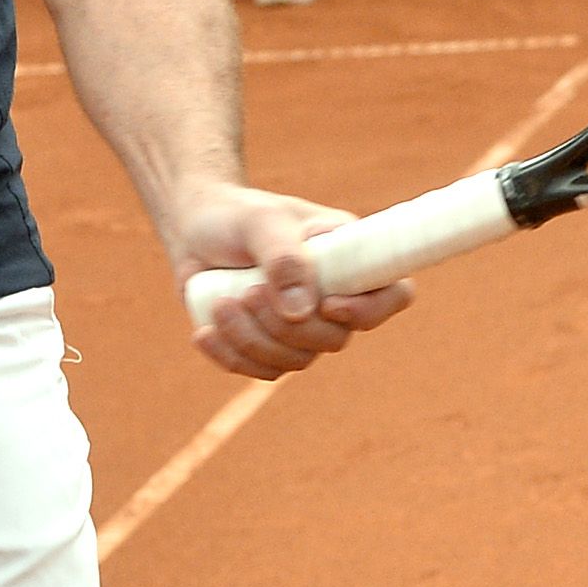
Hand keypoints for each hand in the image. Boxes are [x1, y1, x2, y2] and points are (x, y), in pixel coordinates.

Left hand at [172, 182, 412, 379]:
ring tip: (220, 303)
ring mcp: (302, 326)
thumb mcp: (259, 221)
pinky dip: (231, 355)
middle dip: (287, 326)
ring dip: (253, 338)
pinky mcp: (268, 345)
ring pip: (296, 360)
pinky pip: (261, 371)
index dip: (370, 310)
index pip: (392, 294)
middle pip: (335, 339)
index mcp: (348, 257)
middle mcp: (333, 295)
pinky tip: (205, 332)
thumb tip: (302, 310)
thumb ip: (284, 257)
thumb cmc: (235, 215)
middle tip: (248, 291)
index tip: (328, 304)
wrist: (195, 229)